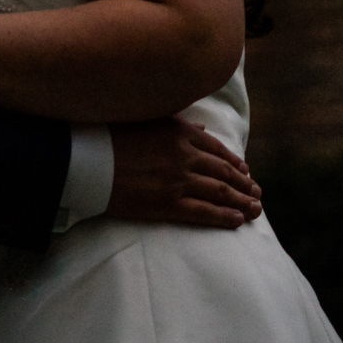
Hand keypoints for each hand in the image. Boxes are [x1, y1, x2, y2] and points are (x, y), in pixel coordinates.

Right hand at [105, 118, 259, 229]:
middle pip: (225, 172)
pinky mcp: (167, 204)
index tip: (245, 171)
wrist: (86, 160)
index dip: (235, 162)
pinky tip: (237, 221)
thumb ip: (178, 123)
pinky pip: (204, 213)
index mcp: (179, 132)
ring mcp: (178, 181)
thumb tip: (202, 128)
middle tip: (257, 193)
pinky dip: (224, 217)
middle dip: (245, 184)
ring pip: (220, 193)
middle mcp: (184, 156)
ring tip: (255, 210)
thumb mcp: (147, 120)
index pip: (218, 149)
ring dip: (242, 202)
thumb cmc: (111, 136)